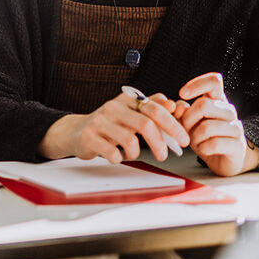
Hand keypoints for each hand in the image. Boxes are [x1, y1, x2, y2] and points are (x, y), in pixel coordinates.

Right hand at [41, 90, 188, 164]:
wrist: (75, 132)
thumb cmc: (108, 124)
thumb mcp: (130, 112)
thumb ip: (152, 108)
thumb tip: (173, 104)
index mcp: (126, 99)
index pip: (155, 108)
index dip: (173, 125)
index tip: (184, 139)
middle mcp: (113, 107)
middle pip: (146, 124)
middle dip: (160, 142)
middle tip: (165, 154)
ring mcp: (99, 122)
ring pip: (130, 140)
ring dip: (137, 153)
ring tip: (133, 154)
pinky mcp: (89, 138)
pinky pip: (113, 153)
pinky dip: (120, 158)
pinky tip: (117, 155)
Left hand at [174, 72, 258, 175]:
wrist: (222, 160)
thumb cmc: (204, 138)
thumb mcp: (189, 123)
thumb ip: (182, 112)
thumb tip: (179, 107)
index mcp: (218, 101)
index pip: (213, 81)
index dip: (196, 84)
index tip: (182, 94)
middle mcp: (229, 111)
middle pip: (203, 105)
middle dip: (187, 119)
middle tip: (186, 131)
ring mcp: (236, 128)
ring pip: (207, 127)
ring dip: (195, 137)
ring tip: (196, 142)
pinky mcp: (239, 145)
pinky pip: (215, 143)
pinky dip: (204, 148)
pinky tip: (205, 150)